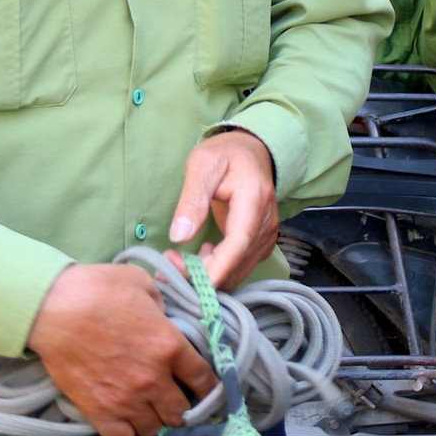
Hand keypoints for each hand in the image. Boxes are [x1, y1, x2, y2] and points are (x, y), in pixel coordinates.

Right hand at [27, 263, 217, 435]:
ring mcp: (126, 400)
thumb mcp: (140, 283)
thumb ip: (161, 302)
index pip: (204, 378)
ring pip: (155, 429)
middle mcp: (153, 379)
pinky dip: (128, 432)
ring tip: (148, 409)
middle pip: (182, 412)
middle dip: (182, 406)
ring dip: (155, 420)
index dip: (210, 386)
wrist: (51, 308)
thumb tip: (164, 316)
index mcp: (168, 345)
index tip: (207, 388)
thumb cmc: (96, 289)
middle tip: (174, 397)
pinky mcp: (99, 412)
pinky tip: (125, 420)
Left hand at [166, 130, 278, 290]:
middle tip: (168, 265)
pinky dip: (218, 271)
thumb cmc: (225, 154)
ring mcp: (267, 236)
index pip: (239, 244)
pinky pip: (240, 267)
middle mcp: (266, 223)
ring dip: (207, 275)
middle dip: (202, 274)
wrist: (251, 152)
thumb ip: (192, 200)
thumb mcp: (202, 165)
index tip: (189, 282)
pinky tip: (200, 256)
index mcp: (254, 200)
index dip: (216, 269)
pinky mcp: (261, 243)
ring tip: (177, 261)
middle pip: (237, 263)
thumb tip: (179, 236)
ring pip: (238, 271)